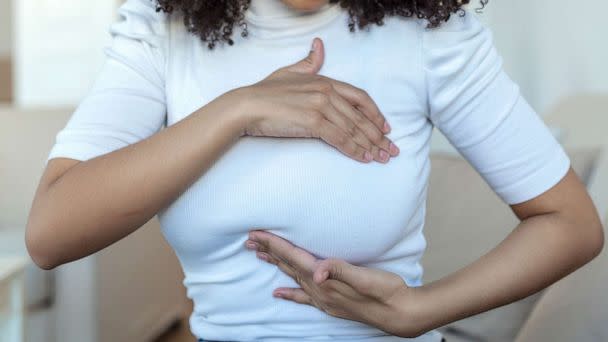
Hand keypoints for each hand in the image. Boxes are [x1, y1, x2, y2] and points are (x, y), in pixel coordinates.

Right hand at [235, 37, 399, 162]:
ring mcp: (321, 107)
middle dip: (378, 136)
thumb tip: (319, 45)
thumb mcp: (290, 72)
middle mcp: (327, 92)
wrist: (248, 106)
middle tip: (391, 150)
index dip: (375, 114)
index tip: (386, 128)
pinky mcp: (313, 122)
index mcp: (325, 81)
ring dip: (369, 146)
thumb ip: (309, 62)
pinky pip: (340, 139)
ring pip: (353, 130)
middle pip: (360, 117)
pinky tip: (363, 158)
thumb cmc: (266, 92)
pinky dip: (354, 150)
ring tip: (381, 158)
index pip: (360, 97)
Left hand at [244, 229, 427, 337]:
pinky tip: (279, 293)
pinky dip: (290, 293)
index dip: (274, 244)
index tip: (256, 233)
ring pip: (292, 278)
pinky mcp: (330, 303)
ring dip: (276, 265)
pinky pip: (303, 296)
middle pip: (288, 266)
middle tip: (249, 240)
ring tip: (259, 256)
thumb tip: (318, 271)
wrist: (400, 314)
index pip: (293, 257)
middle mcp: (320, 291)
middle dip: (268, 251)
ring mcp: (324, 299)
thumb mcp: (366, 277)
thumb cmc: (386, 291)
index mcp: (325, 280)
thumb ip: (340, 270)